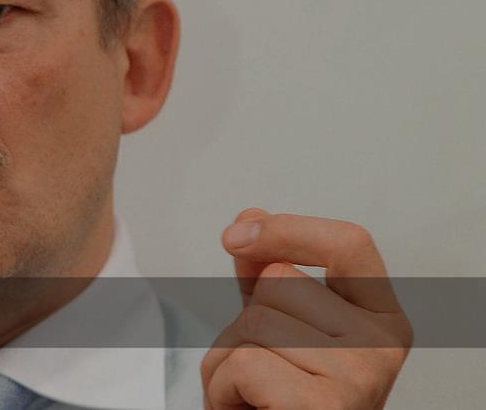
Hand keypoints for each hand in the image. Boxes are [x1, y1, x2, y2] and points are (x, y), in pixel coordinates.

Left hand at [200, 209, 412, 408]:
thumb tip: (250, 216)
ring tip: (253, 397)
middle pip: (277, 283)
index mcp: (382, 317)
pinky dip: (223, 390)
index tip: (234, 234)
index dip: (288, 229)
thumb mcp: (278, 330)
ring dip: (225, 362)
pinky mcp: (325, 408)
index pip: (349, 244)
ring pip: (252, 323)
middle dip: (241, 324)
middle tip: (259, 373)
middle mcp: (384, 345)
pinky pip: (242, 364)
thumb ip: (266, 276)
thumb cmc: (282, 399)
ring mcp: (361, 378)